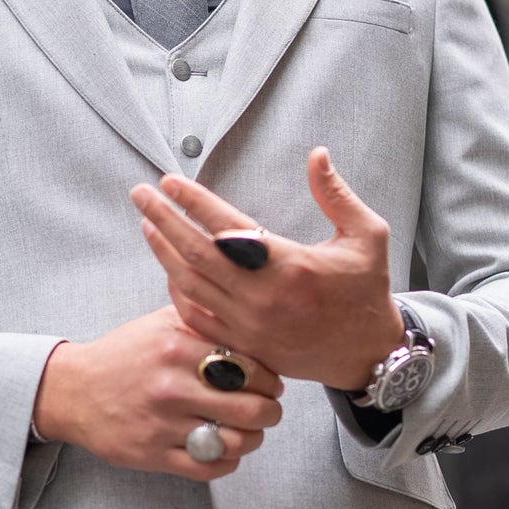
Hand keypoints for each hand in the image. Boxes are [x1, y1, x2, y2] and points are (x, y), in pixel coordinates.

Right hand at [32, 307, 283, 481]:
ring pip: (235, 442)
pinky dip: (226, 461)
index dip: (270, 379)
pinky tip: (223, 449)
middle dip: (269, 411)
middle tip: (267, 409)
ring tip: (248, 431)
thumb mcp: (161, 323)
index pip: (251, 368)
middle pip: (252, 409)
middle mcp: (172, 387)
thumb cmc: (124, 355)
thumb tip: (251, 325)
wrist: (74, 390)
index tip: (269, 383)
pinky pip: (209, 468)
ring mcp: (162, 425)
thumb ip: (204, 321)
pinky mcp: (153, 455)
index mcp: (177, 348)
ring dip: (252, 439)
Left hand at [131, 148, 404, 390]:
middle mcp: (263, 297)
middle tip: (140, 194)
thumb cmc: (366, 291)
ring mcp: (249, 325)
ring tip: (147, 223)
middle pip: (196, 253)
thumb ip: (337, 194)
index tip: (170, 181)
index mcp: (290, 265)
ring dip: (163, 252)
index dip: (194, 201)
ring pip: (191, 285)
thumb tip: (317, 154)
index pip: (227, 226)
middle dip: (163, 219)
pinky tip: (168, 269)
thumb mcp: (368, 236)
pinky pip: (197, 317)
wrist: (367, 354)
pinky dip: (177, 292)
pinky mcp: (244, 345)